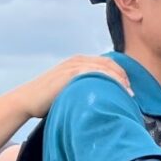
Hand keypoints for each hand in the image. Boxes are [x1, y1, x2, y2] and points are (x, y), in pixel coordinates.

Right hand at [14, 55, 130, 117]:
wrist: (27, 100)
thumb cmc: (47, 100)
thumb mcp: (69, 89)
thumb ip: (83, 88)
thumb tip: (99, 101)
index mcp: (78, 62)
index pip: (106, 63)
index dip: (120, 74)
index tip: (129, 89)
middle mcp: (77, 60)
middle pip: (109, 64)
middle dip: (123, 77)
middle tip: (133, 93)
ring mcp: (74, 65)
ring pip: (105, 68)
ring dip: (119, 80)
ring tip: (128, 95)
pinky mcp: (70, 73)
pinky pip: (96, 73)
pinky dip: (109, 81)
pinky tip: (117, 91)